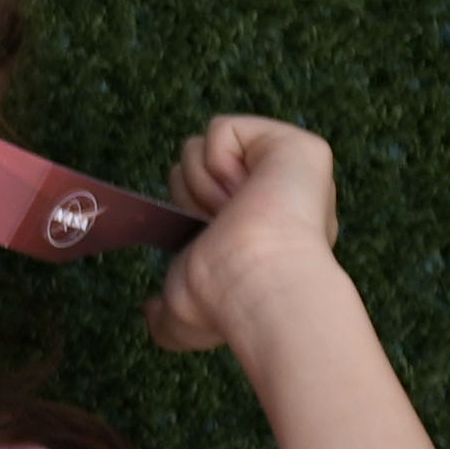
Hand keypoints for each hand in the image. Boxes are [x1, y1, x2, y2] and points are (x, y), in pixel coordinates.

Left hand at [143, 116, 345, 357]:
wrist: (256, 283)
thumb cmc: (225, 304)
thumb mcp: (183, 318)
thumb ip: (163, 317)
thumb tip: (150, 315)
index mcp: (261, 232)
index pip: (199, 201)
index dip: (188, 214)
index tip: (207, 241)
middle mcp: (280, 200)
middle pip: (194, 169)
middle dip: (191, 198)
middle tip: (219, 227)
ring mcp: (291, 172)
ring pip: (201, 149)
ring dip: (201, 185)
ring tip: (234, 214)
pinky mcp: (299, 146)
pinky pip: (223, 130)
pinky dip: (219, 160)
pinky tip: (245, 192)